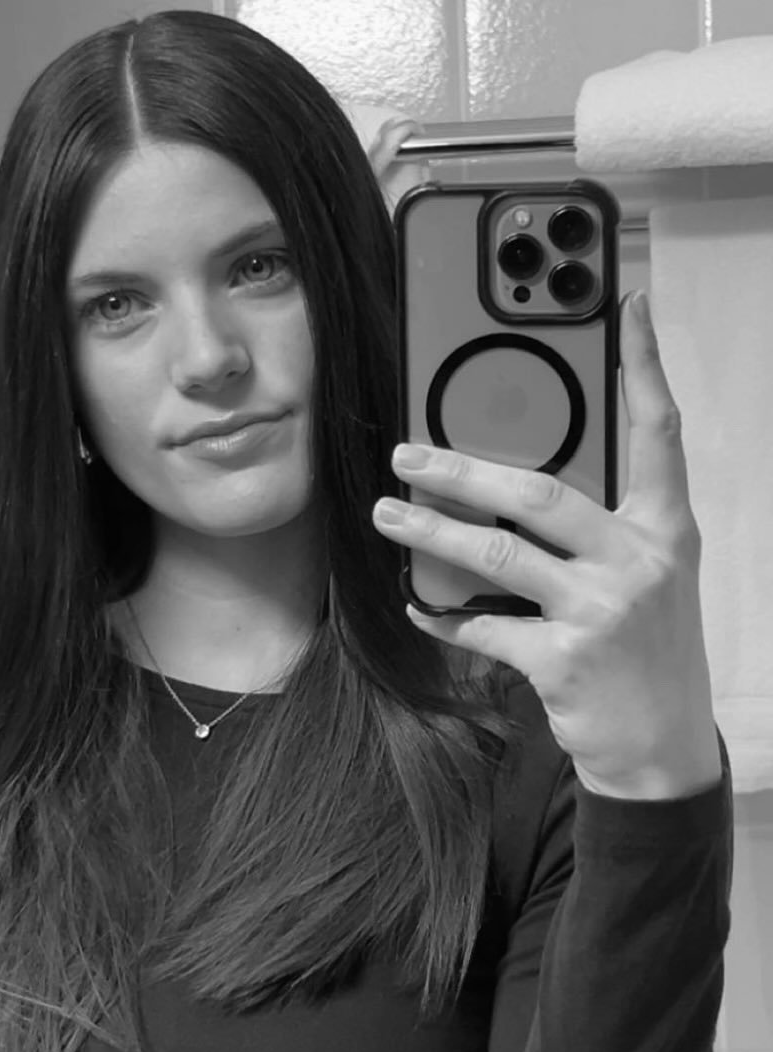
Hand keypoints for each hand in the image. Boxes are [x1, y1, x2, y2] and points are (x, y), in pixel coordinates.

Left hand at [372, 291, 721, 799]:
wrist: (664, 747)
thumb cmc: (647, 648)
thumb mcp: (645, 577)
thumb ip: (596, 529)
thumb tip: (511, 488)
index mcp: (665, 529)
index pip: (659, 432)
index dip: (645, 365)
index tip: (625, 305)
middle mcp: (640, 560)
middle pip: (540, 491)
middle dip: (462, 468)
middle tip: (407, 453)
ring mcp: (603, 610)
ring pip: (497, 555)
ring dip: (430, 532)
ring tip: (386, 512)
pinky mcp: (565, 660)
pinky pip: (483, 629)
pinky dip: (443, 617)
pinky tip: (416, 606)